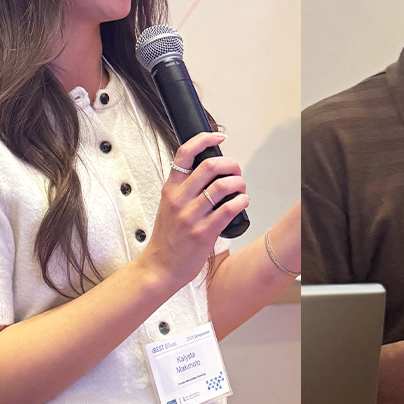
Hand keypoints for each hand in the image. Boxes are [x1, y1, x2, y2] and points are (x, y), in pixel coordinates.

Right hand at [141, 131, 248, 288]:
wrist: (161, 266)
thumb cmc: (169, 236)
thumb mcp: (169, 205)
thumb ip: (185, 188)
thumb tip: (212, 170)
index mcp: (170, 189)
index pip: (184, 153)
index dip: (204, 139)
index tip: (220, 136)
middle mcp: (179, 199)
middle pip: (210, 166)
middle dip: (231, 164)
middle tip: (236, 171)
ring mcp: (191, 216)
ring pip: (223, 186)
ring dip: (239, 183)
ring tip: (241, 189)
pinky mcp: (204, 232)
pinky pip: (229, 209)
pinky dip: (242, 201)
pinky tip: (243, 202)